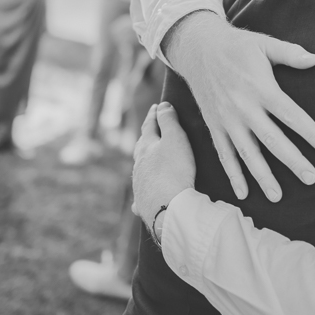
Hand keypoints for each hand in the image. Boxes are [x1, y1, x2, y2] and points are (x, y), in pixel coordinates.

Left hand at [131, 103, 195, 231]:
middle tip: (150, 130)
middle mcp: (139, 165)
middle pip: (141, 147)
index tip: (156, 107)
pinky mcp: (143, 203)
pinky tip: (138, 198)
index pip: (149, 126)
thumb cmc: (175, 170)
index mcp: (146, 148)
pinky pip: (140, 196)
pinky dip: (141, 193)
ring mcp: (139, 185)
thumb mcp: (175, 139)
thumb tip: (162, 106)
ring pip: (139, 170)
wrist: (168, 207)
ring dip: (143, 162)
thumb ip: (168, 121)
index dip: (154, 116)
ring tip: (147, 160)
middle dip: (146, 137)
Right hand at [164, 12, 314, 201]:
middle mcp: (244, 107)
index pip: (291, 115)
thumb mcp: (264, 44)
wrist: (197, 48)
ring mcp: (227, 120)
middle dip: (292, 161)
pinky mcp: (214, 126)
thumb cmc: (237, 46)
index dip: (310, 132)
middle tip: (311, 178)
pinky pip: (224, 154)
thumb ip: (291, 54)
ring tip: (278, 196)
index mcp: (261, 88)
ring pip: (247, 153)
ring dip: (262, 176)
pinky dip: (233, 175)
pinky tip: (243, 193)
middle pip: (272, 139)